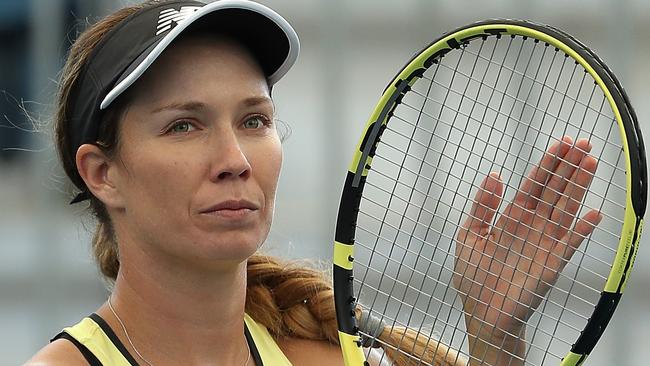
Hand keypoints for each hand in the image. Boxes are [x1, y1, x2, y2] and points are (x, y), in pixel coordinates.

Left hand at [453, 136, 601, 364]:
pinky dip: (582, 229)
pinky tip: (594, 214)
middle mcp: (532, 225)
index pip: (534, 184)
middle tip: (584, 143)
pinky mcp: (553, 263)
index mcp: (512, 216)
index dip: (548, 164)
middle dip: (569, 167)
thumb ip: (482, 206)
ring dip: (579, 187)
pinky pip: (570, 243)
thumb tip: (495, 175)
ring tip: (591, 163)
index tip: (563, 143)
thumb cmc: (474, 276)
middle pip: (554, 190)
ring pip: (565, 208)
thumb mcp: (469, 236)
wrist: (483, 312)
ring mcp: (545, 242)